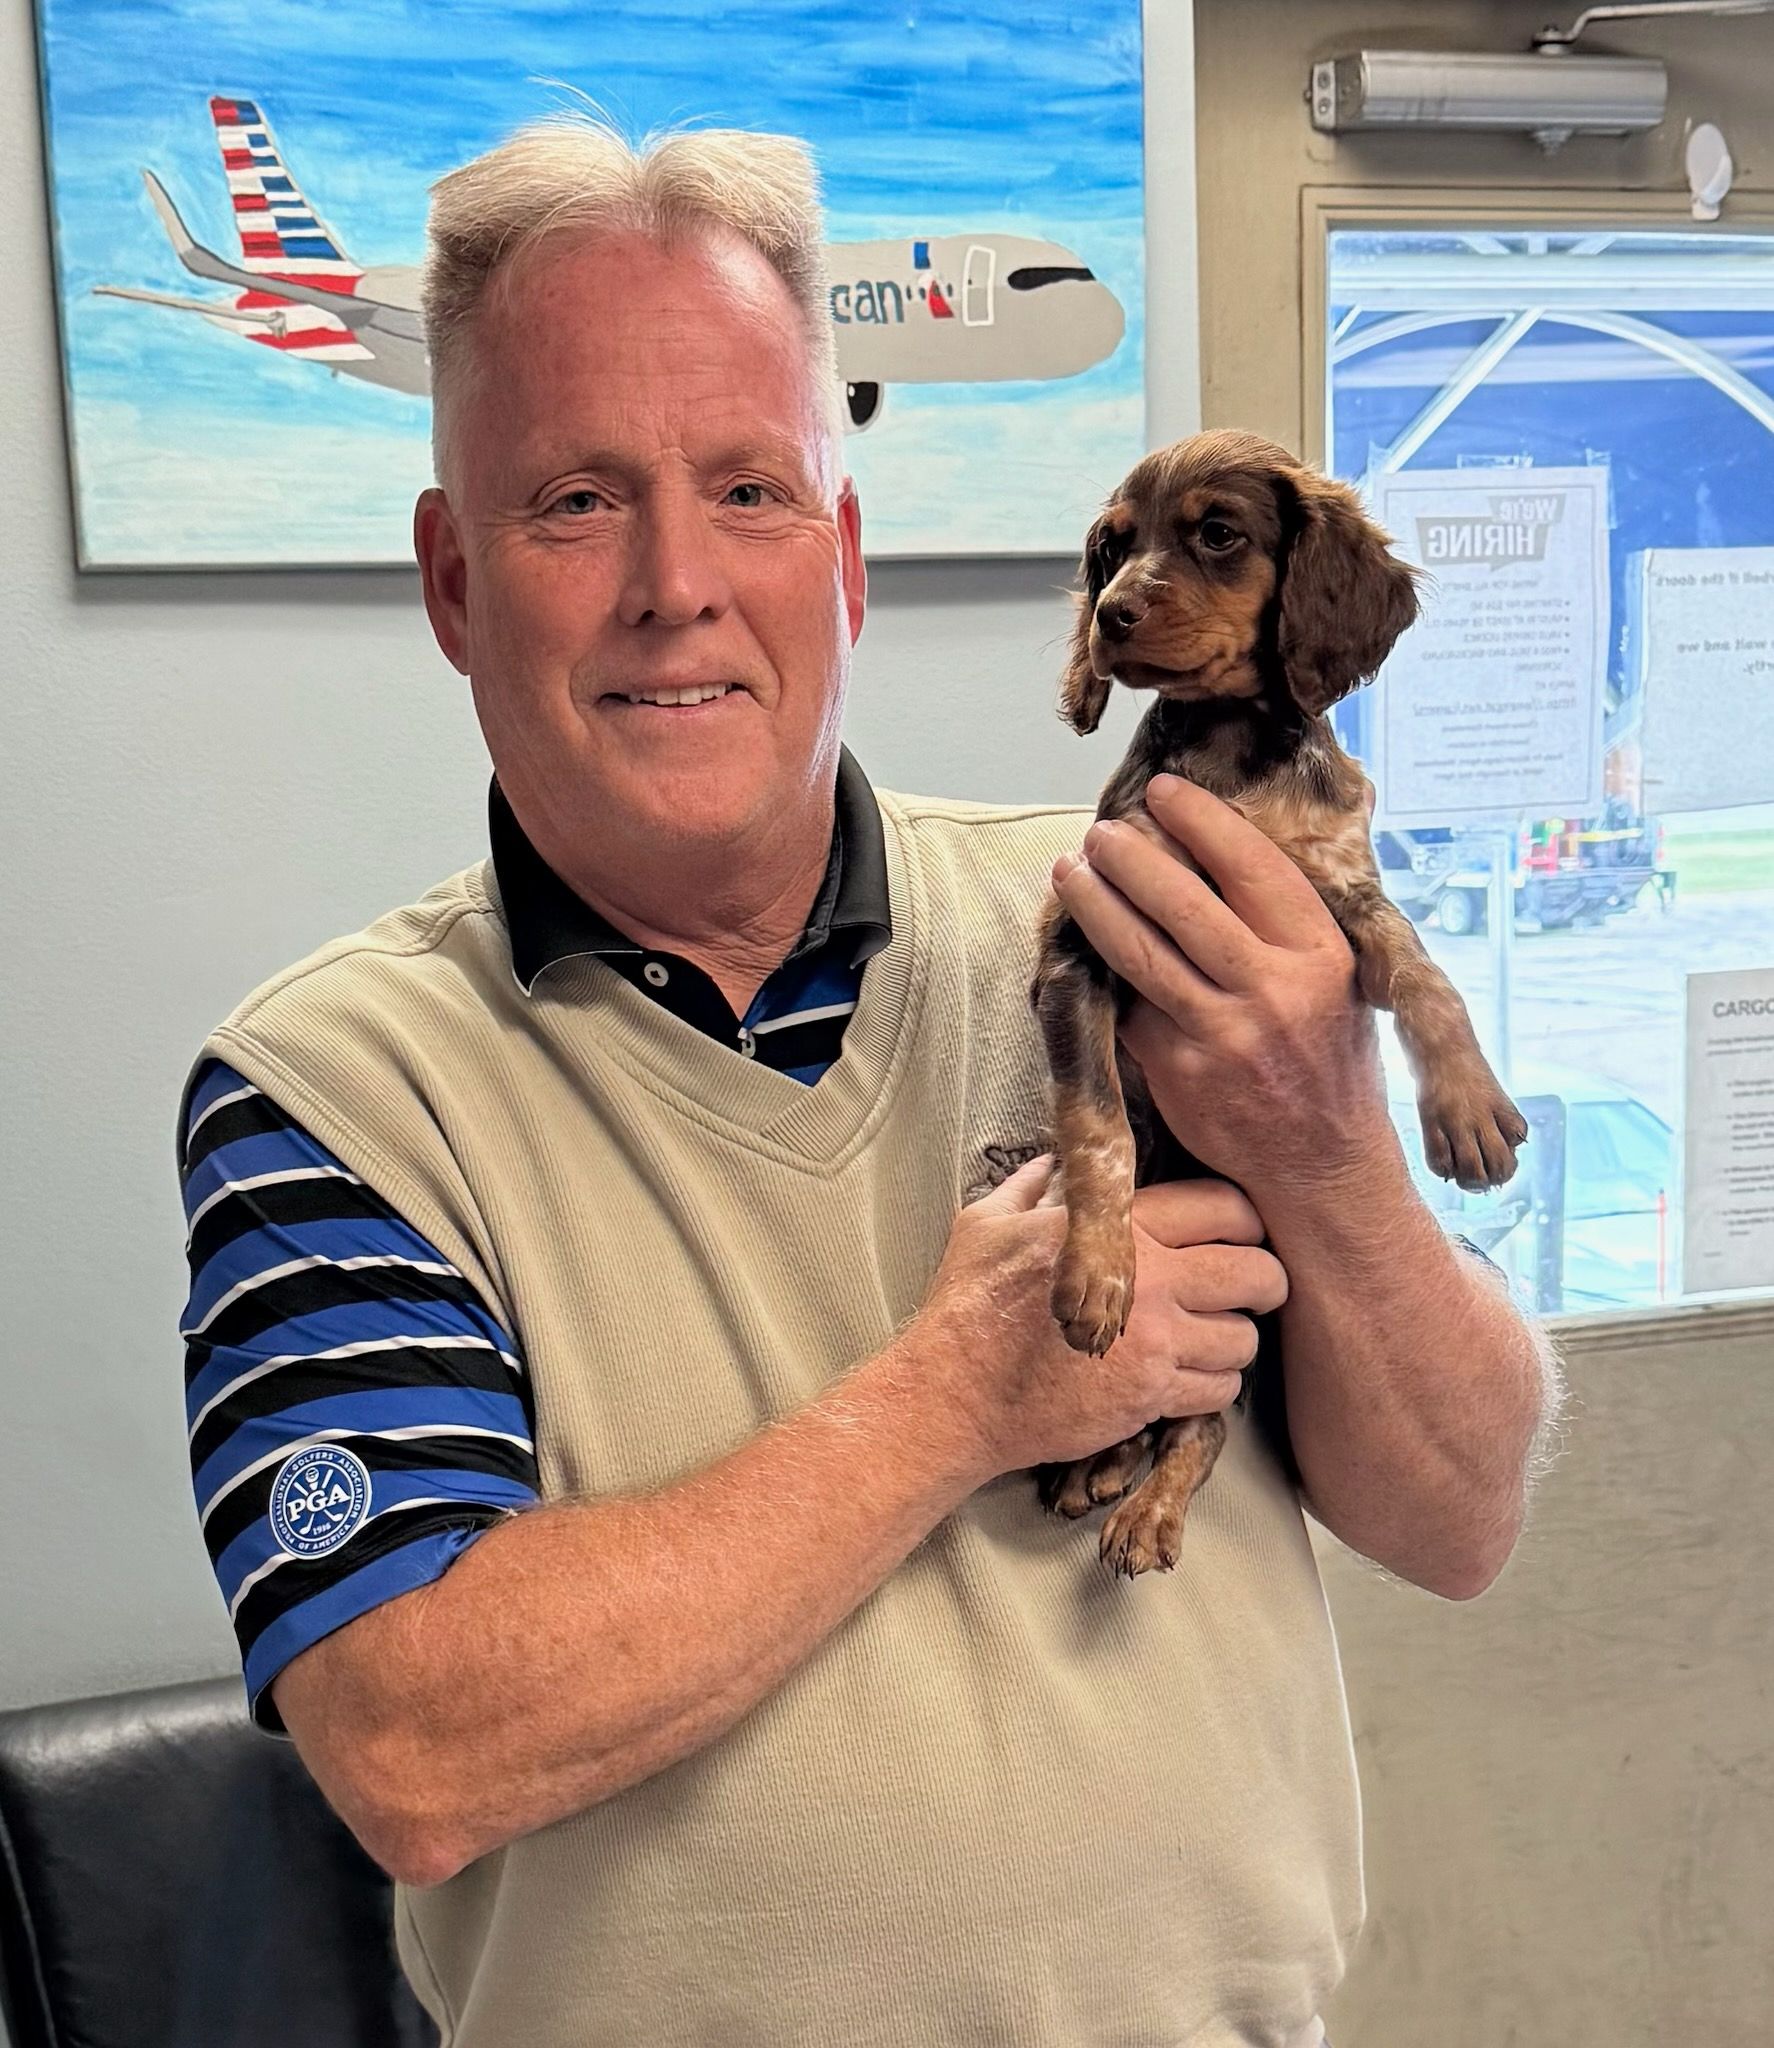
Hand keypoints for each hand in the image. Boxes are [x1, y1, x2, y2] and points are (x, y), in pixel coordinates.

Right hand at [907, 1156, 1287, 1481]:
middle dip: (1267, 1280)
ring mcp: (1155, 1345)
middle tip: (1253, 1287)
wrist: (956, 1395)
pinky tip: (1192, 1374)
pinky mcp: (1151, 1398)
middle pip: (1256, 1272)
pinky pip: (1221, 1390)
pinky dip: (1216, 1383)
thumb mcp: (989, 1223)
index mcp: (1118, 1230)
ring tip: (1216, 1335)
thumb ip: (1035, 1186)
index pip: (1224, 1207)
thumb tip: (1055, 1162)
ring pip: (1245, 1338)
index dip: (1247, 1218)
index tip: (1242, 1232)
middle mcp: (1150, 1283)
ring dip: (1237, 1337)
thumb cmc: (967, 1306)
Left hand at [1051, 774, 1392, 1193]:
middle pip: (1183, 904)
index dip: (1200, 821)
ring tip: (1070, 872)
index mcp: (1319, 957)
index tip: (1163, 792)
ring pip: (1141, 953)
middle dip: (1132, 858)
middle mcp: (1273, 992)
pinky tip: (1081, 945)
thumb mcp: (1341, 983)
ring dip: (1097, 906)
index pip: (1251, 867)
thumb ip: (1292, 925)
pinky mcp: (1178, 1072)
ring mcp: (1221, 1035)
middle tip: (1100, 832)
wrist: (1323, 1165)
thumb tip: (1225, 847)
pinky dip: (1104, 974)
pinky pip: (1131, 1009)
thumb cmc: (1330, 1062)